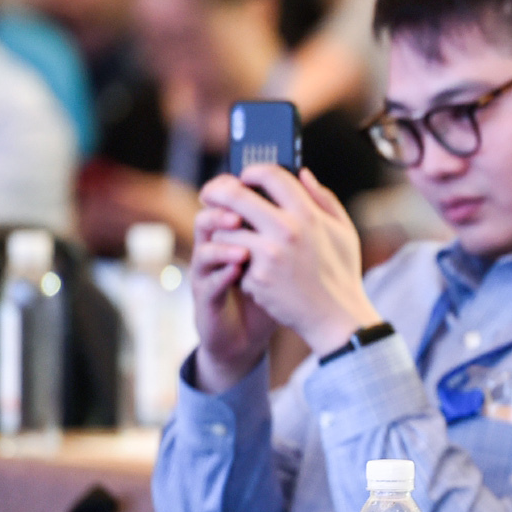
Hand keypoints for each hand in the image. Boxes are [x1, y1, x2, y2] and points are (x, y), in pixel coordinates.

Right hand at [188, 186, 281, 394]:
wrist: (250, 334)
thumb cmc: (270, 292)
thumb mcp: (288, 256)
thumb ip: (296, 218)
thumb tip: (307, 177)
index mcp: (238, 233)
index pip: (233, 201)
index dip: (240, 187)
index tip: (257, 179)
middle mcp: (219, 246)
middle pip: (213, 214)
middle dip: (226, 205)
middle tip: (244, 205)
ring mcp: (210, 270)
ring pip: (205, 245)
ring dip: (222, 238)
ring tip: (242, 237)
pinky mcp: (206, 296)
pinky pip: (209, 280)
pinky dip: (223, 273)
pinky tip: (238, 270)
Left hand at [203, 166, 380, 358]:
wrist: (335, 317)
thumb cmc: (341, 273)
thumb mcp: (343, 231)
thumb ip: (324, 199)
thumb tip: (304, 173)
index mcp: (308, 215)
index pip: (271, 175)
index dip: (252, 171)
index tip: (244, 176)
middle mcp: (287, 230)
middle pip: (236, 195)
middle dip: (217, 191)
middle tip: (209, 194)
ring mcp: (268, 255)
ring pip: (225, 230)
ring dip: (224, 233)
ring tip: (233, 239)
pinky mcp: (256, 277)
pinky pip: (233, 260)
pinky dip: (238, 263)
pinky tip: (252, 270)